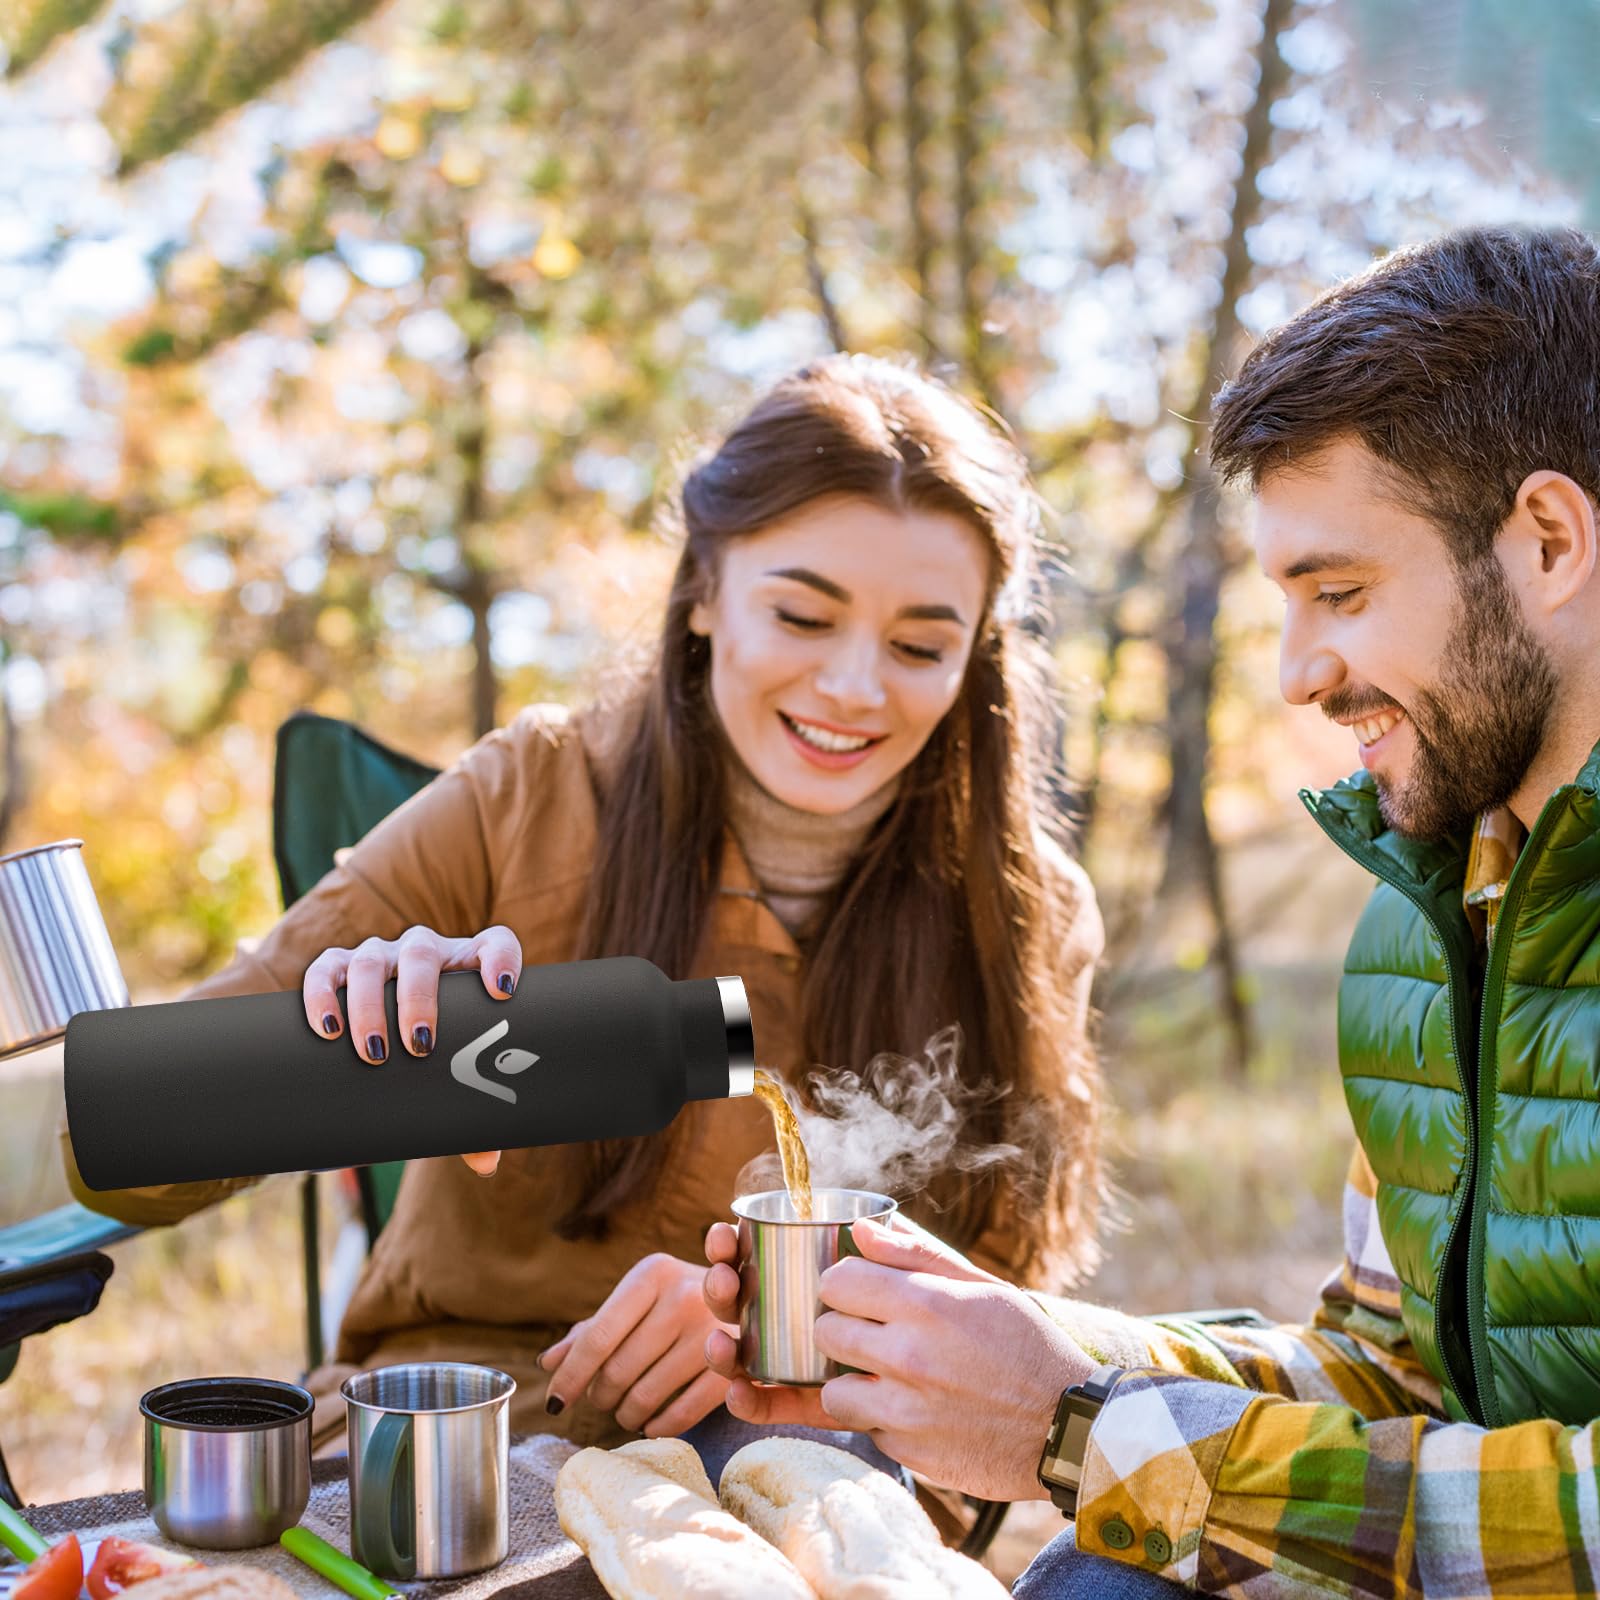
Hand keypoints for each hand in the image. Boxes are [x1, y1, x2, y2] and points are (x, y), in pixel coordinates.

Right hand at [302, 923, 522, 1175]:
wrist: (381, 1036)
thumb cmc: (433, 1054)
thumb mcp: (452, 1075)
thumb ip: (471, 1114)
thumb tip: (485, 1162)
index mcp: (467, 965)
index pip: (495, 943)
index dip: (501, 960)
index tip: (501, 992)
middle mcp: (423, 952)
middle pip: (422, 954)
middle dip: (419, 999)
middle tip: (420, 1046)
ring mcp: (379, 955)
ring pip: (370, 962)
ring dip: (369, 1006)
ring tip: (373, 1052)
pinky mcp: (336, 965)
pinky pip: (325, 969)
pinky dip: (322, 995)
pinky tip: (327, 1028)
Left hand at [542, 1253, 733, 1436]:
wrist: (753, 1296)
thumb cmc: (677, 1302)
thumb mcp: (638, 1301)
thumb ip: (593, 1329)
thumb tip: (547, 1364)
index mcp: (653, 1273)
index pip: (598, 1336)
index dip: (571, 1375)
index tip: (555, 1402)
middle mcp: (684, 1296)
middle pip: (618, 1370)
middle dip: (600, 1395)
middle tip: (602, 1399)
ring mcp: (712, 1331)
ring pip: (645, 1396)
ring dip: (625, 1414)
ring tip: (626, 1410)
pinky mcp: (736, 1367)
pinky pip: (681, 1415)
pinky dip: (656, 1427)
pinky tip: (650, 1424)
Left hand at [707, 1216, 1093, 1500]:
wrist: (1070, 1426)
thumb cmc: (1028, 1346)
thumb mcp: (983, 1287)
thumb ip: (916, 1255)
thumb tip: (861, 1231)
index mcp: (927, 1304)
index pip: (838, 1281)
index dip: (844, 1283)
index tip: (859, 1292)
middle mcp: (909, 1357)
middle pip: (826, 1332)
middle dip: (843, 1329)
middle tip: (872, 1333)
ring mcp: (907, 1411)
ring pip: (832, 1391)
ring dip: (852, 1383)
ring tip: (885, 1378)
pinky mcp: (911, 1454)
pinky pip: (866, 1430)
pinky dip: (882, 1421)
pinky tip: (915, 1410)